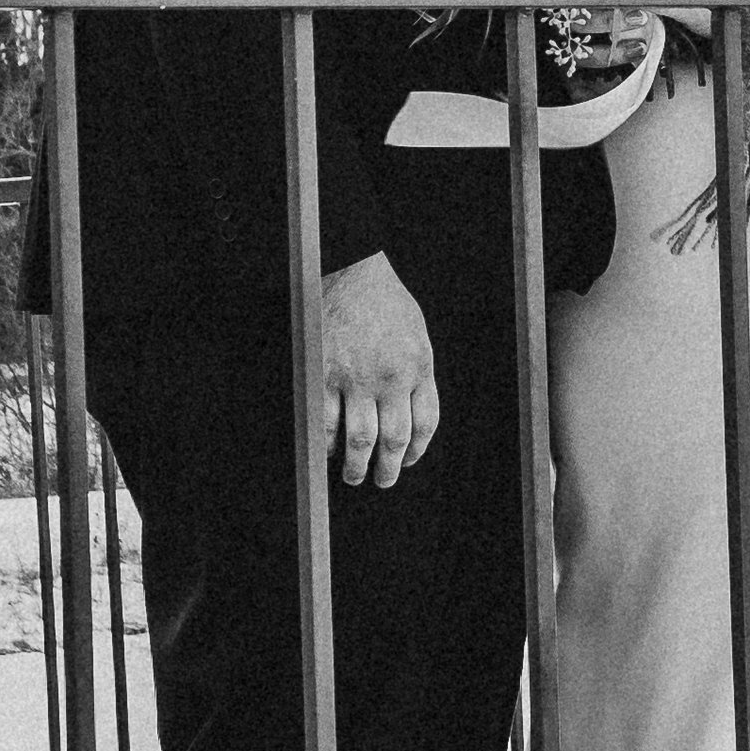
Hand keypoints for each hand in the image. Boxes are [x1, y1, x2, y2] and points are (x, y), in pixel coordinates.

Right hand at [318, 252, 437, 487]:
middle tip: (382, 481)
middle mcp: (391, 377)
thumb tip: (411, 414)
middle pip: (393, 440)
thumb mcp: (418, 335)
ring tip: (353, 476)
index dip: (416, 450)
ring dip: (357, 466)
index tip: (407, 459)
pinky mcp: (324, 374)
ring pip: (360, 439)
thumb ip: (417, 373)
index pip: (425, 424)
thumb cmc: (387, 301)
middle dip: (388, 469)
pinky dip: (327, 443)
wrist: (354, 269)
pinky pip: (325, 421)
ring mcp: (356, 378)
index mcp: (418, 367)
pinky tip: (328, 450)